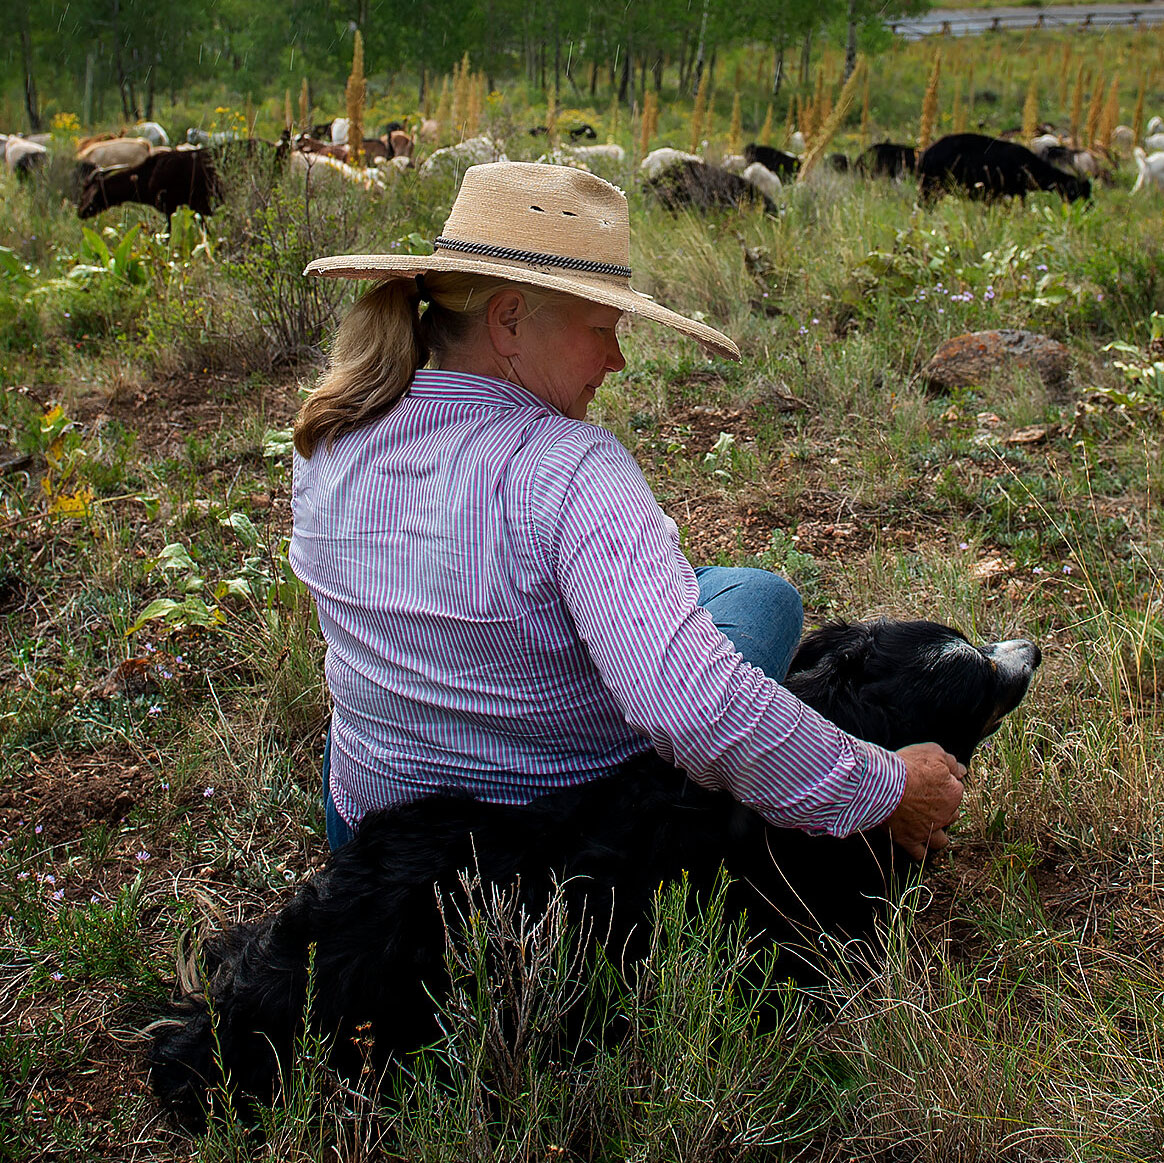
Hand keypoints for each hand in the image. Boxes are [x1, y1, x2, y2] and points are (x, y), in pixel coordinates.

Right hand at [881, 743, 966, 860]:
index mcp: (954, 793)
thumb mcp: (932, 752)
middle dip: (943, 810)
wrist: (883, 784)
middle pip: (951, 815)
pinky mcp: (909, 840)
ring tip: (928, 827)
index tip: (932, 780)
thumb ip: (951, 762)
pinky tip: (915, 844)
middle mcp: (945, 815)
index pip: (956, 790)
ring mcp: (928, 830)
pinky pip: (919, 853)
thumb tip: (963, 770)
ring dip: (937, 834)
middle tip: (928, 801)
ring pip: (940, 840)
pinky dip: (919, 851)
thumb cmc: (907, 766)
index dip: (944, 784)